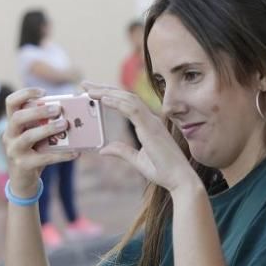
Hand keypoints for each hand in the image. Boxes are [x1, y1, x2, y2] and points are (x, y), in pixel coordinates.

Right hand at [2, 87, 79, 193]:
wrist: (23, 180)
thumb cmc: (33, 152)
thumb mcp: (35, 136)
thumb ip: (44, 124)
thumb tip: (70, 114)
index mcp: (12, 124)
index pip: (11, 102)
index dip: (25, 94)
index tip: (43, 92)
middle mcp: (9, 135)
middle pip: (18, 117)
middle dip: (38, 111)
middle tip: (58, 109)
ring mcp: (14, 151)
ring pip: (28, 136)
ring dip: (48, 129)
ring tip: (64, 125)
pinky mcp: (23, 165)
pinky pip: (44, 158)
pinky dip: (61, 155)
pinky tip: (75, 153)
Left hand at [83, 82, 198, 193]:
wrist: (179, 180)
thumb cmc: (164, 171)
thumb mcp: (137, 161)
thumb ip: (122, 152)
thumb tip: (103, 149)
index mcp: (149, 125)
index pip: (127, 103)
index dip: (110, 95)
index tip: (93, 92)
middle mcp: (151, 120)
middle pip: (125, 97)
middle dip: (104, 89)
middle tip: (85, 85)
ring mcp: (152, 122)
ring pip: (127, 99)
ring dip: (107, 92)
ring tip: (89, 89)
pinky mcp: (151, 128)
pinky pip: (132, 109)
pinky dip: (117, 102)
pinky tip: (103, 99)